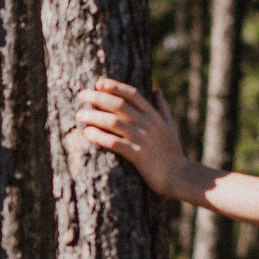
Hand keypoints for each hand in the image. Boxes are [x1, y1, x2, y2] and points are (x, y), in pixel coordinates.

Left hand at [75, 78, 190, 196]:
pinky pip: (116, 143)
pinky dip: (100, 137)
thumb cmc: (173, 151)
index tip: (99, 82)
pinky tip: (88, 133)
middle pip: (119, 105)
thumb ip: (162, 107)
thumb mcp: (171, 126)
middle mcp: (148, 124)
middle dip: (98, 98)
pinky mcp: (139, 156)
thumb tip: (157, 89)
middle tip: (81, 95)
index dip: (115, 86)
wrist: (179, 176)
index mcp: (154, 116)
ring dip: (94, 117)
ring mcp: (143, 140)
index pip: (132, 94)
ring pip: (114, 123)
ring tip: (79, 115)